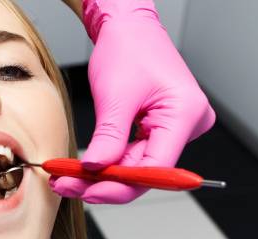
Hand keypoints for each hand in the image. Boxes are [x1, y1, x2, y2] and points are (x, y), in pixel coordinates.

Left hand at [52, 0, 215, 203]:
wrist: (130, 28)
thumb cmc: (129, 48)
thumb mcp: (115, 95)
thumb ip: (108, 136)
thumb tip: (96, 170)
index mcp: (185, 113)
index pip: (157, 167)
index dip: (122, 186)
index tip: (90, 192)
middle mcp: (189, 124)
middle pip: (147, 171)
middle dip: (106, 182)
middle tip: (69, 185)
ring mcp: (177, 128)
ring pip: (138, 165)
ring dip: (103, 175)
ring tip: (68, 178)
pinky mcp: (162, 129)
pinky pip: (136, 154)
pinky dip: (110, 162)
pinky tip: (85, 169)